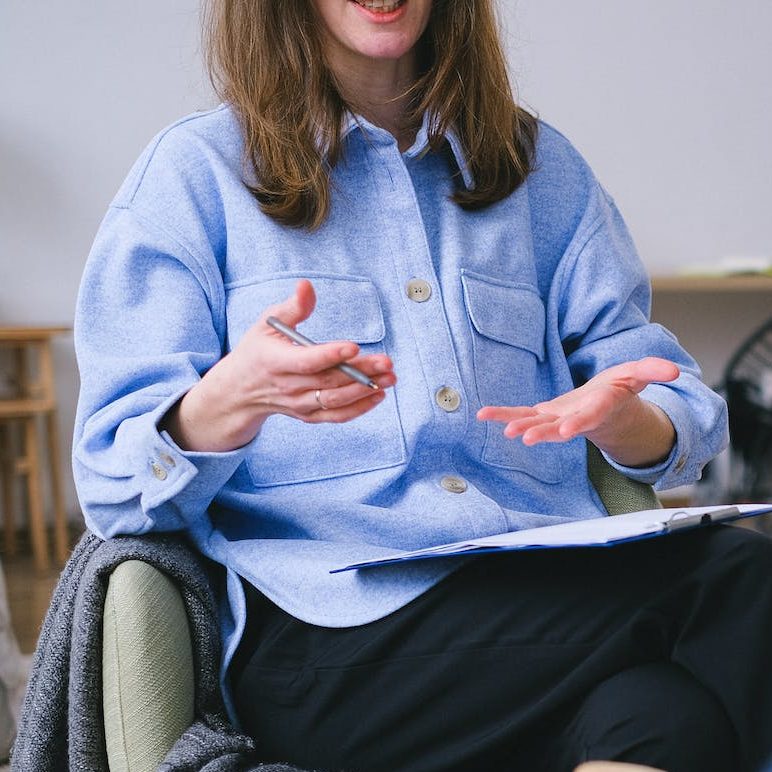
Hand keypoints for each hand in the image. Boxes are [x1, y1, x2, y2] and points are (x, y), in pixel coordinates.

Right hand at [162, 279, 396, 451]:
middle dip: (360, 372)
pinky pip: (335, 416)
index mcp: (275, 362)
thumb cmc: (257, 350)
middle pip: (328, 381)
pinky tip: (378, 395)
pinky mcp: (307, 415)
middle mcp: (287, 387)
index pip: (306, 361)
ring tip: (390, 378)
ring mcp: (298, 404)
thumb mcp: (267, 323)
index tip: (353, 346)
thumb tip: (307, 285)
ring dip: (364, 391)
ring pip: (335, 400)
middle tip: (386, 361)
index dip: (330, 355)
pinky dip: (358, 409)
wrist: (240, 391)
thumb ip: (292, 306)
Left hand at [477, 357, 678, 466]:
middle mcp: (576, 418)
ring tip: (505, 430)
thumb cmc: (620, 391)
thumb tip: (672, 370)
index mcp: (599, 408)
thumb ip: (653, 370)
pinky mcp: (543, 415)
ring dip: (519, 426)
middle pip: (559, 428)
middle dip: (544, 432)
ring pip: (537, 424)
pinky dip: (503, 414)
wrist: (605, 409)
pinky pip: (520, 414)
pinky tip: (482, 414)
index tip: (567, 430)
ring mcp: (558, 418)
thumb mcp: (638, 373)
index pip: (591, 417)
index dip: (580, 423)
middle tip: (527, 438)